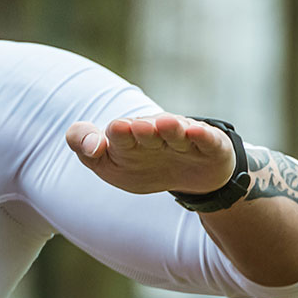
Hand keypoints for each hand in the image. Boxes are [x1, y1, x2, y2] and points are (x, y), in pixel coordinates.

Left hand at [67, 112, 236, 195]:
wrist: (188, 174)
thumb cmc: (141, 164)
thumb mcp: (109, 164)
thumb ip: (88, 151)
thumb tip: (92, 145)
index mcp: (127, 137)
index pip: (115, 134)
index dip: (110, 135)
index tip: (102, 143)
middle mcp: (154, 134)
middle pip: (146, 130)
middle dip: (140, 129)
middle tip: (134, 126)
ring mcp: (183, 139)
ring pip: (175, 133)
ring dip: (170, 128)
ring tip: (165, 123)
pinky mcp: (209, 145)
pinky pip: (206, 140)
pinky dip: (202, 135)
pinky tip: (197, 131)